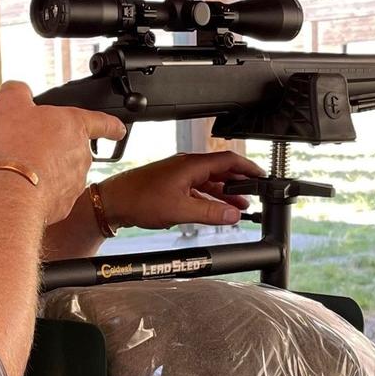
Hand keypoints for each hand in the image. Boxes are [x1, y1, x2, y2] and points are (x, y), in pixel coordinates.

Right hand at [0, 81, 126, 223]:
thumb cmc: (15, 147)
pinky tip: (23, 187)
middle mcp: (82, 154)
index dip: (111, 125)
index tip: (118, 130)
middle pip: (76, 149)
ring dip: (48, 170)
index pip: (103, 122)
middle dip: (57, 149)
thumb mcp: (9, 103)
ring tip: (23, 168)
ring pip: (65, 173)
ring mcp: (75, 181)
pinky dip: (41, 191)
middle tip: (32, 147)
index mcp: (75, 126)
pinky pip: (54, 194)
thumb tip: (19, 91)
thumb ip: (18, 91)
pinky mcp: (64, 204)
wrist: (14, 192)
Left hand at [99, 151, 265, 229]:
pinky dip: (210, 198)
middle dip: (239, 184)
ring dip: (225, 194)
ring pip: (209, 182)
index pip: (228, 161)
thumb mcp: (180, 209)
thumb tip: (232, 215)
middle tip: (253, 197)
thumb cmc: (139, 199)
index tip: (262, 177)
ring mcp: (178, 175)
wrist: (112, 202)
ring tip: (239, 207)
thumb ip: (210, 212)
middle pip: (221, 171)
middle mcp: (186, 166)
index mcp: (191, 165)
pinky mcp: (171, 185)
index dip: (248, 168)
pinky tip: (215, 209)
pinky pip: (197, 189)